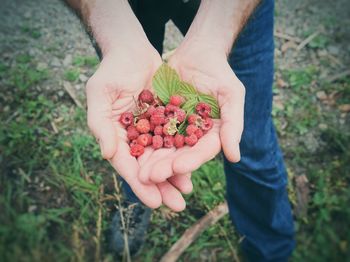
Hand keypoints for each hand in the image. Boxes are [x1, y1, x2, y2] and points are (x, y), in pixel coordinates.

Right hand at [86, 46, 190, 210]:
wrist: (132, 50)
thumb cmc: (111, 71)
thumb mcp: (100, 94)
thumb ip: (101, 125)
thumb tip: (107, 156)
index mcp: (115, 137)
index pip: (128, 166)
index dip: (140, 185)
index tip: (154, 203)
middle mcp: (133, 137)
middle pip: (149, 167)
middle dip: (162, 186)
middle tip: (177, 206)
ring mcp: (151, 129)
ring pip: (164, 157)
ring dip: (176, 174)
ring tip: (188, 191)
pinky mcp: (166, 119)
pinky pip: (176, 139)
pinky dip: (184, 152)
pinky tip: (194, 165)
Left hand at [142, 42, 244, 183]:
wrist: (197, 52)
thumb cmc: (218, 72)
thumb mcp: (231, 94)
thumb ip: (233, 124)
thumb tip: (234, 158)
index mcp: (212, 134)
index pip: (201, 152)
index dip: (190, 161)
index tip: (177, 168)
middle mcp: (193, 136)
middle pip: (179, 156)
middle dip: (166, 167)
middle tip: (151, 177)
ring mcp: (174, 128)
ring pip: (162, 149)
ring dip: (152, 162)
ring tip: (140, 173)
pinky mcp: (159, 119)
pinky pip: (148, 132)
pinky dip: (141, 143)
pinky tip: (131, 153)